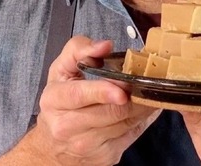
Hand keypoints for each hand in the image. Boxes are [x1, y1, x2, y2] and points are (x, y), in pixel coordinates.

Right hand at [0, 36, 159, 164]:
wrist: (54, 146)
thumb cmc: (61, 101)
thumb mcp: (61, 70)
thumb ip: (79, 49)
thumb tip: (104, 45)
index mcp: (55, 100)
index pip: (79, 95)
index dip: (103, 91)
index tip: (121, 90)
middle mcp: (67, 126)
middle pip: (111, 111)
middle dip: (133, 95)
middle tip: (146, 81)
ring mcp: (87, 145)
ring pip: (127, 123)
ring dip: (142, 105)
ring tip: (146, 91)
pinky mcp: (106, 156)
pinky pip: (133, 134)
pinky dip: (142, 119)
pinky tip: (142, 108)